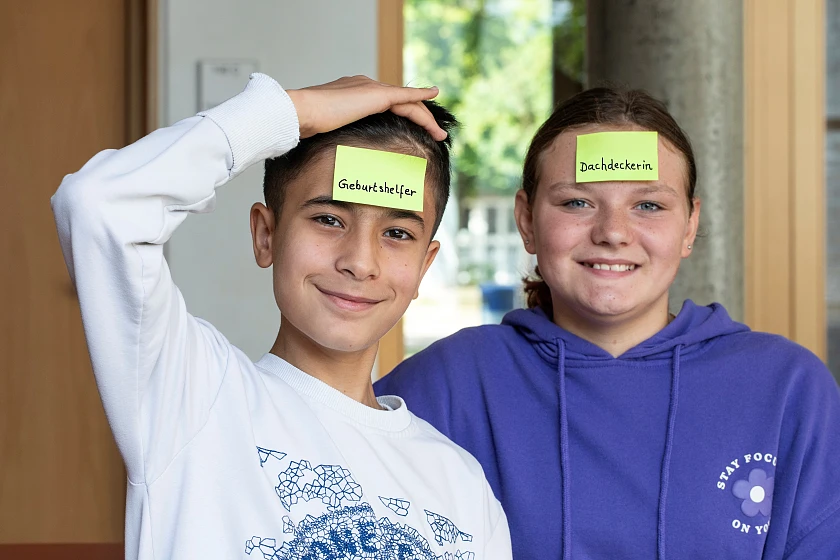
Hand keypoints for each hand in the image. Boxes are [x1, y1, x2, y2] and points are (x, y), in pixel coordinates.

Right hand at [286, 76, 445, 140]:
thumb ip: (341, 134)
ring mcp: (371, 88)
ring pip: (409, 101)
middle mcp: (365, 86)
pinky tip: (435, 103)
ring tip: (439, 134)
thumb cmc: (308, 125)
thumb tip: (341, 152)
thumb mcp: (329, 130)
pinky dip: (423, 102)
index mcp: (354, 93)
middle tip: (435, 134)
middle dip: (421, 116)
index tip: (413, 131)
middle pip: (402, 101)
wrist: (302, 112)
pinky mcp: (377, 94)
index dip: (403, 115)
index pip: (387, 103)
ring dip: (426, 118)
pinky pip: (407, 98)